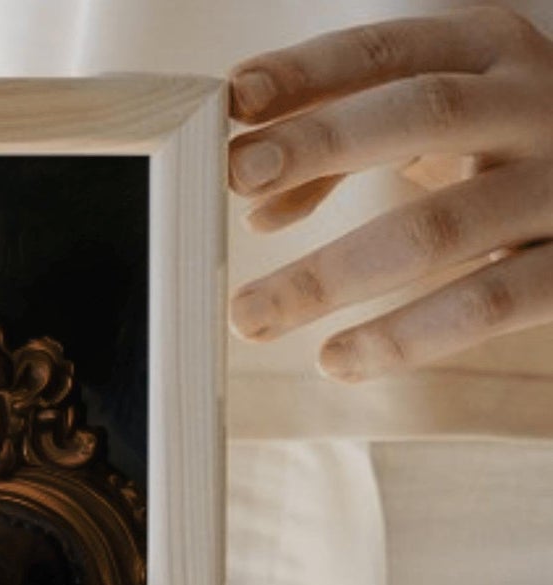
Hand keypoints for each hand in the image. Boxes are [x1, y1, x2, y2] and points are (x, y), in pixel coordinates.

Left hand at [228, 7, 552, 378]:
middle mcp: (533, 103)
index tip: (234, 97)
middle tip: (235, 178)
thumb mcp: (433, 132)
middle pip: (421, 110)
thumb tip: (257, 208)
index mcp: (490, 52)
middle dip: (321, 142)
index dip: (309, 71)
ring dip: (331, 275)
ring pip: (439, 225)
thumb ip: (342, 156)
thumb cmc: (504, 157)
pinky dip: (404, 336)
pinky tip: (335, 361)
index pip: (387, 50)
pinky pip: (487, 300)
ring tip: (248, 317)